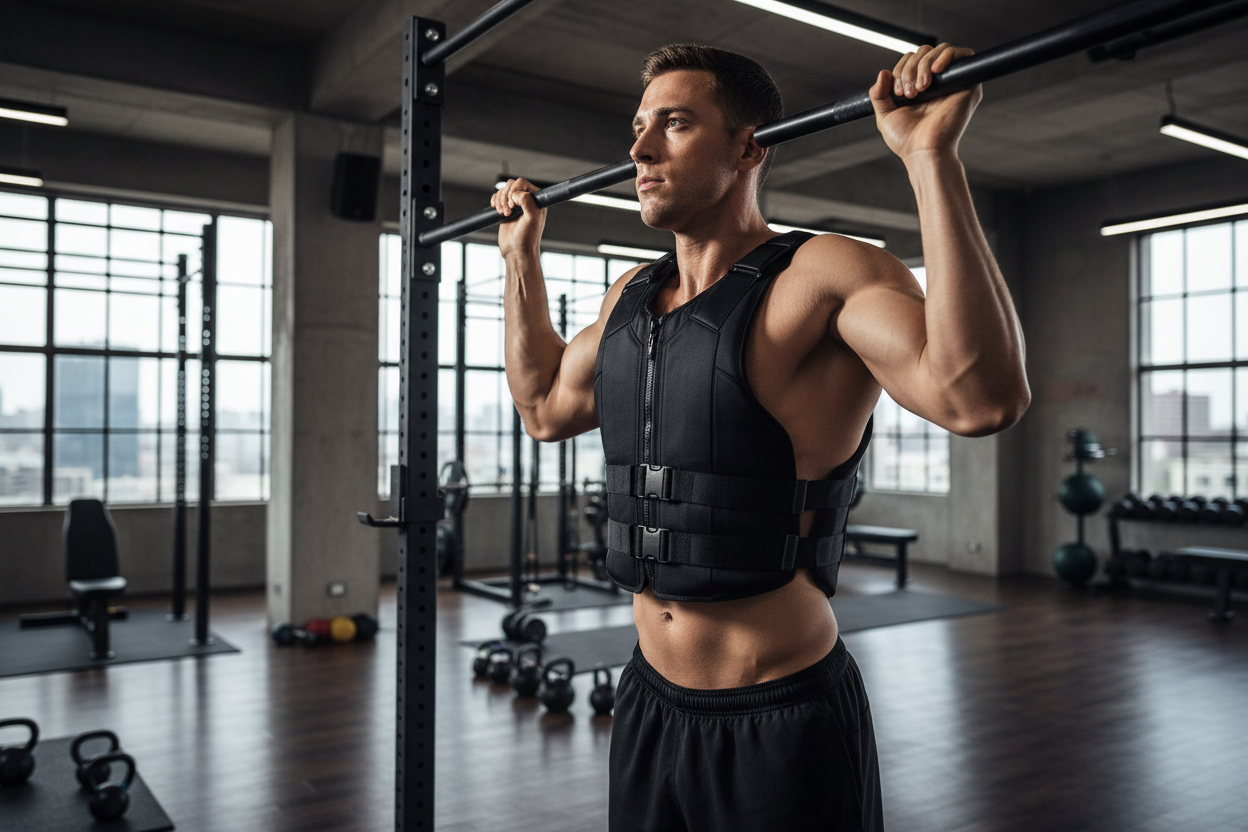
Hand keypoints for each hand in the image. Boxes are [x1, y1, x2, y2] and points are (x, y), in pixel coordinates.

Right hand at [491, 177, 546, 258]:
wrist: (517, 251)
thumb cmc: (527, 237)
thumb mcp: (532, 218)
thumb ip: (527, 201)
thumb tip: (516, 193)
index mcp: (537, 199)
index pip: (522, 183)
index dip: (515, 191)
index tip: (514, 205)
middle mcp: (527, 199)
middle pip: (511, 184)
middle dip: (506, 197)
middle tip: (508, 212)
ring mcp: (516, 204)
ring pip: (503, 190)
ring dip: (500, 201)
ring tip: (504, 215)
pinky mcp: (506, 209)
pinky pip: (497, 196)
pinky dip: (495, 201)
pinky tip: (497, 211)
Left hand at [869, 43, 981, 163]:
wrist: (924, 152)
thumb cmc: (907, 140)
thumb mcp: (885, 115)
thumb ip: (879, 94)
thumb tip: (883, 72)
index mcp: (919, 87)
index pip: (911, 59)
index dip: (901, 68)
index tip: (897, 92)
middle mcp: (937, 83)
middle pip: (924, 52)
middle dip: (910, 67)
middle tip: (908, 93)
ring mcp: (953, 82)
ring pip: (939, 51)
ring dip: (923, 65)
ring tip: (920, 89)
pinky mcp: (969, 84)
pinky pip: (963, 54)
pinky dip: (946, 56)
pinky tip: (935, 71)